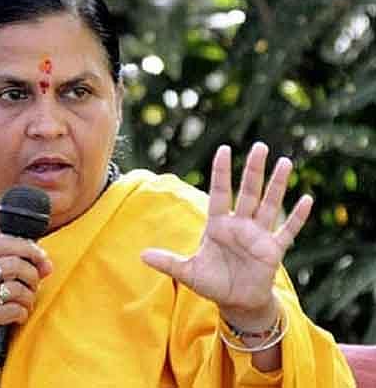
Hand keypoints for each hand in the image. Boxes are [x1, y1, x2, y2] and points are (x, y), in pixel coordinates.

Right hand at [0, 235, 52, 361]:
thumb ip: (15, 266)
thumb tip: (47, 266)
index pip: (7, 243)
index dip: (31, 250)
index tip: (44, 261)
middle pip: (16, 265)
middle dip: (33, 276)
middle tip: (34, 286)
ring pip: (17, 289)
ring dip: (29, 298)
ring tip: (26, 303)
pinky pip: (14, 310)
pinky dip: (22, 313)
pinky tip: (18, 316)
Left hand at [141, 142, 312, 327]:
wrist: (235, 302)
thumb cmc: (212, 283)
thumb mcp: (187, 272)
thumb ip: (168, 262)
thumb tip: (141, 255)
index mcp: (218, 225)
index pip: (219, 192)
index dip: (221, 172)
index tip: (224, 149)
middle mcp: (239, 225)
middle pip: (247, 192)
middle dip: (253, 170)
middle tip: (260, 146)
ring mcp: (258, 235)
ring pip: (269, 204)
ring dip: (277, 185)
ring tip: (285, 162)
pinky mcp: (273, 250)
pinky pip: (287, 230)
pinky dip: (296, 217)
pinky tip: (306, 199)